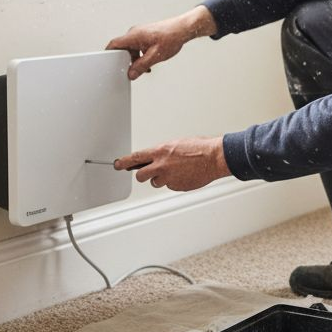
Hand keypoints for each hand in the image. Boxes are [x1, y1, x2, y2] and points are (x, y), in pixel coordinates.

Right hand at [105, 6, 216, 80]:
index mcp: (133, 36)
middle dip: (126, 60)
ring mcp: (140, 33)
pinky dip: (141, 55)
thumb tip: (131, 74)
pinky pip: (138, 46)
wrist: (182, 29)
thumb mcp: (155, 56)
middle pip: (123, 49)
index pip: (114, 44)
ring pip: (131, 49)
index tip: (106, 62)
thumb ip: (141, 66)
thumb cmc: (171, 37)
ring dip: (135, 59)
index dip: (108, 54)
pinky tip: (149, 61)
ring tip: (145, 66)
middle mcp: (134, 33)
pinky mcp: (145, 35)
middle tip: (131, 70)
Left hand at [115, 136, 229, 190]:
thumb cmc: (199, 148)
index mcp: (160, 152)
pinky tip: (184, 175)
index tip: (118, 165)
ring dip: (161, 179)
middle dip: (143, 175)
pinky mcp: (177, 186)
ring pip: (156, 182)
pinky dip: (174, 182)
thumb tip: (156, 157)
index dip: (124, 162)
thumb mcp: (176, 144)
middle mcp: (162, 166)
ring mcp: (169, 178)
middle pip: (141, 176)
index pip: (136, 158)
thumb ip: (163, 152)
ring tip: (175, 171)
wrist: (213, 158)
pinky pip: (170, 186)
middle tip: (148, 173)